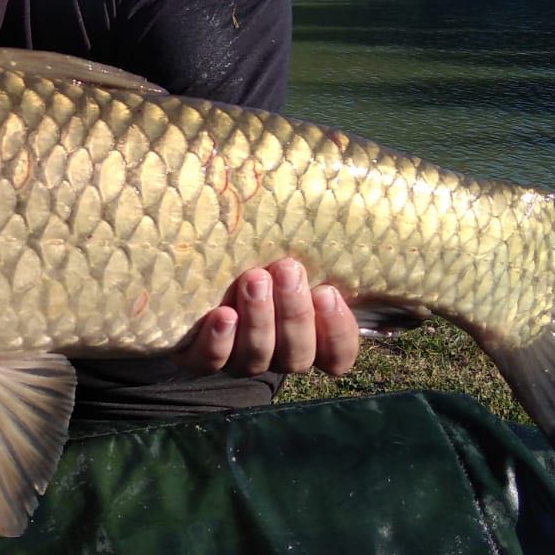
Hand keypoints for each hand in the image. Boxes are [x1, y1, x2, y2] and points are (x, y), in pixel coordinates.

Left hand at [173, 258, 359, 377]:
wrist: (196, 287)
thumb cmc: (261, 263)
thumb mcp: (287, 257)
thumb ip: (314, 250)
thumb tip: (357, 193)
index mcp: (309, 339)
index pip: (337, 356)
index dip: (337, 332)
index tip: (328, 292)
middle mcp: (276, 355)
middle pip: (296, 354)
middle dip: (294, 312)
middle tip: (287, 269)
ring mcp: (238, 361)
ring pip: (257, 356)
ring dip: (259, 318)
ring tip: (254, 278)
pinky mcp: (199, 359)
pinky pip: (211, 361)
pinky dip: (219, 341)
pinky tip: (223, 315)